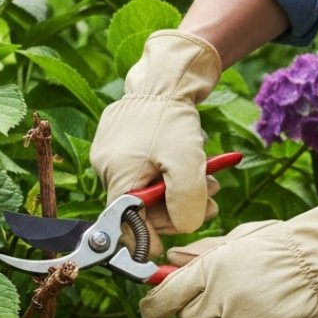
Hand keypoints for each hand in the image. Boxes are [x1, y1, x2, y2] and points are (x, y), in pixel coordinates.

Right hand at [90, 30, 221, 251]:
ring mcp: (108, 158)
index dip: (154, 238)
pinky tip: (185, 159)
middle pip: (141, 211)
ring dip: (178, 190)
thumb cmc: (173, 118)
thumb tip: (184, 228)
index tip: (175, 239)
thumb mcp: (188, 163)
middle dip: (178, 208)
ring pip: (145, 190)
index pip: (128, 229)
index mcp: (117, 180)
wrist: (163, 78)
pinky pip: (143, 172)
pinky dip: (166, 172)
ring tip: (209, 176)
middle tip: (212, 198)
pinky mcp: (116, 147)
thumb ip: (186, 202)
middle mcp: (105, 172)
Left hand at [139, 196, 317, 317]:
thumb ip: (200, 254)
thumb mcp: (237, 239)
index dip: (154, 309)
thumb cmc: (280, 245)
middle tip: (228, 302)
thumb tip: (170, 261)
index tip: (156, 312)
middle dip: (201, 315)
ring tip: (250, 313)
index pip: (161, 300)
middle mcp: (216, 298)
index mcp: (207, 269)